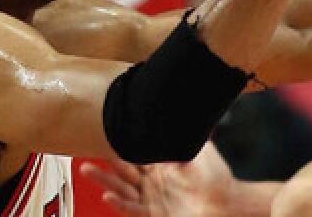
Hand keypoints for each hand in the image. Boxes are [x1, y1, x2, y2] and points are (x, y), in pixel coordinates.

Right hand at [80, 143, 235, 215]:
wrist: (226, 202)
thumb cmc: (216, 177)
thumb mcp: (199, 149)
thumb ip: (185, 133)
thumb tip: (183, 106)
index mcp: (158, 165)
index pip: (133, 153)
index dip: (119, 144)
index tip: (103, 130)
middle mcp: (150, 182)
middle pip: (121, 171)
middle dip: (104, 161)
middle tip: (85, 149)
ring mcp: (149, 199)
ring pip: (120, 189)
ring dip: (104, 181)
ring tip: (86, 169)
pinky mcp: (152, 214)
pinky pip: (132, 209)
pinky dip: (119, 204)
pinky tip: (108, 197)